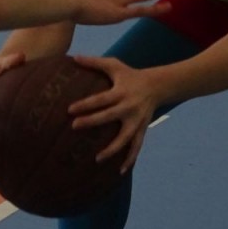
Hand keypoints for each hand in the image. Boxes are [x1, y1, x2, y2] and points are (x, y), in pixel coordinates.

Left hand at [67, 55, 162, 173]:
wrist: (157, 85)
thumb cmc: (130, 75)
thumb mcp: (115, 65)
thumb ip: (94, 62)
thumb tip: (74, 57)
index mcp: (121, 92)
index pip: (101, 99)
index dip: (86, 104)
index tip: (69, 110)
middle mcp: (129, 107)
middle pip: (109, 117)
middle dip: (92, 122)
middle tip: (74, 127)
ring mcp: (137, 121)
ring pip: (125, 138)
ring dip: (112, 149)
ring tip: (97, 159)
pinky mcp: (142, 129)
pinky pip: (136, 147)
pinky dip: (130, 159)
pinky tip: (121, 171)